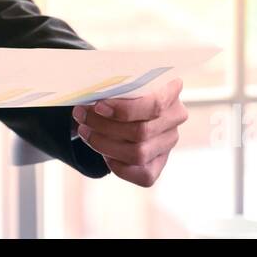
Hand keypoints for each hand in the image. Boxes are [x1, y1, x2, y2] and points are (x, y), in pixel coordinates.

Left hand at [71, 77, 186, 186]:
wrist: (126, 106)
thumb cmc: (122, 89)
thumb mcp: (121, 81)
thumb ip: (114, 87)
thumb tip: (89, 98)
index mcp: (171, 90)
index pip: (154, 105)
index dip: (124, 110)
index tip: (98, 106)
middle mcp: (175, 117)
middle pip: (142, 131)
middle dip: (104, 126)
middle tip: (81, 116)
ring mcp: (169, 142)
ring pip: (138, 154)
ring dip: (104, 145)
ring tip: (85, 131)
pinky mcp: (160, 163)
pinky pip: (142, 175)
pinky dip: (117, 165)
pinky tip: (103, 152)